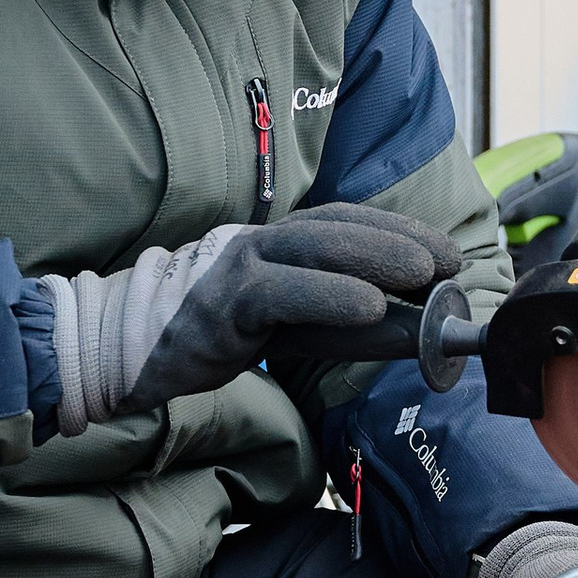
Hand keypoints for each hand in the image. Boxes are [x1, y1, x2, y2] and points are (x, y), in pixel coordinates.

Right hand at [41, 206, 462, 434]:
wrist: (132, 354)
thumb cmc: (217, 337)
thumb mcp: (294, 330)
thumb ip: (346, 328)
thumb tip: (414, 334)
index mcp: (278, 245)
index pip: (345, 223)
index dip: (397, 230)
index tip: (444, 252)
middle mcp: (261, 244)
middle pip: (335, 227)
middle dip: (396, 240)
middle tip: (445, 262)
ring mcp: (238, 269)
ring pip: (312, 250)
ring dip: (373, 258)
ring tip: (422, 276)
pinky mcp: (222, 304)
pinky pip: (281, 293)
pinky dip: (329, 296)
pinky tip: (369, 306)